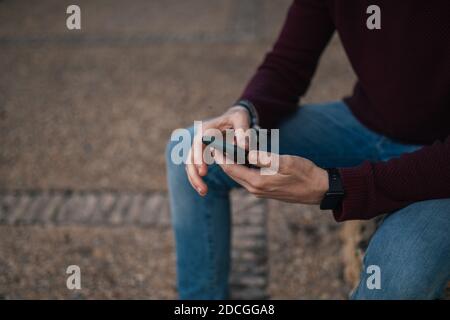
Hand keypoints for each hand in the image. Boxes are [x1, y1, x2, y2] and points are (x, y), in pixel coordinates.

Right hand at [186, 106, 249, 195]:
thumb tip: (244, 147)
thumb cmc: (238, 118)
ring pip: (190, 165)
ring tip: (203, 192)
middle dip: (194, 174)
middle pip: (190, 157)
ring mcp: (199, 148)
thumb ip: (243, 131)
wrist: (234, 118)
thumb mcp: (241, 119)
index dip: (199, 158)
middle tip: (203, 189)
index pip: (198, 144)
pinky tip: (203, 190)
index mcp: (206, 129)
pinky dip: (197, 178)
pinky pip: (195, 168)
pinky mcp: (201, 155)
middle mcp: (198, 139)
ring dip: (194, 179)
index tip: (203, 172)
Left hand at [213, 150, 328, 204]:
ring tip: (225, 147)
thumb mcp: (286, 162)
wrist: (319, 190)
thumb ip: (265, 157)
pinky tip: (242, 157)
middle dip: (223, 158)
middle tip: (215, 143)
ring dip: (232, 162)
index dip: (219, 155)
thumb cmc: (305, 173)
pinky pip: (247, 177)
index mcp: (258, 182)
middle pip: (232, 173)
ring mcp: (260, 191)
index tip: (211, 143)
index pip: (231, 168)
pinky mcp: (265, 189)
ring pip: (239, 175)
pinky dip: (241, 167)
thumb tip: (246, 152)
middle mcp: (255, 189)